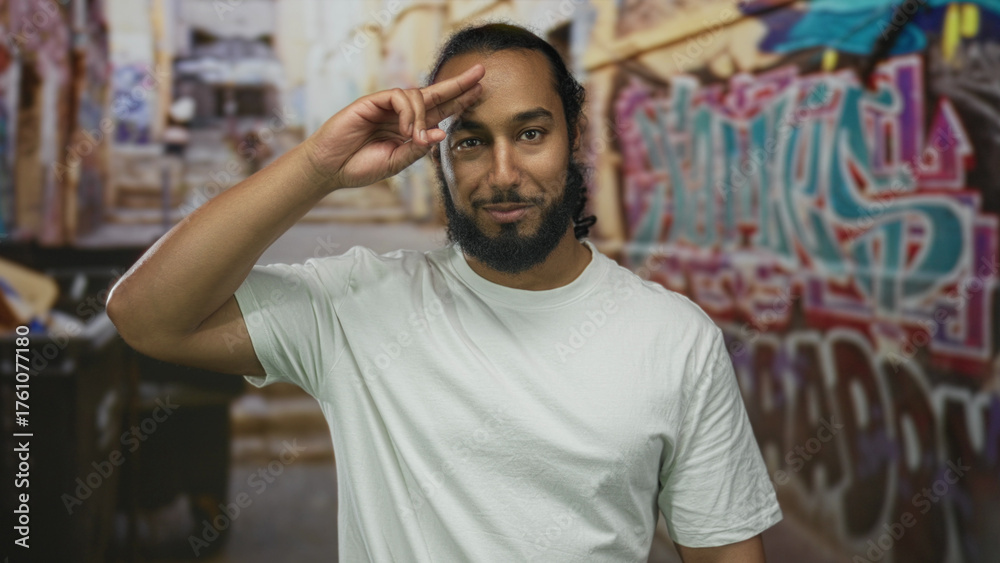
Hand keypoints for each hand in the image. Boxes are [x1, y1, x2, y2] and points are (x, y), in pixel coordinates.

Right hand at [302, 64, 484, 190]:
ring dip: (424, 117)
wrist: (331, 168)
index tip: (480, 91)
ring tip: (416, 137)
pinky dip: (409, 113)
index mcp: (411, 129)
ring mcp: (387, 106)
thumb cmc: (361, 166)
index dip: (460, 100)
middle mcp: (403, 114)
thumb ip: (418, 149)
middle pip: (436, 93)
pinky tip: (406, 130)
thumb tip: (441, 133)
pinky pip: (399, 96)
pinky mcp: (373, 101)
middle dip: (458, 83)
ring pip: (418, 96)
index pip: (441, 110)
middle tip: (481, 72)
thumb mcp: (397, 162)